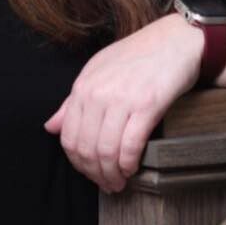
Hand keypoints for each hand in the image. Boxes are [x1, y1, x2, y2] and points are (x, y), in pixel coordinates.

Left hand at [44, 13, 202, 192]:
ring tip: (119, 182)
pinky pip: (130, 146)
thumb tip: (50, 127)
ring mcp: (122, 99)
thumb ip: (73, 102)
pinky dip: (128, 164)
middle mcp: (98, 93)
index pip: (68, 137)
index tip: (89, 172)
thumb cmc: (137, 55)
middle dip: (95, 174)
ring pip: (106, 151)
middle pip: (86, 148)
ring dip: (112, 175)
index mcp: (83, 86)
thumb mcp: (98, 71)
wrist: (175, 40)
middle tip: (106, 184)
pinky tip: (132, 168)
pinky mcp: (147, 106)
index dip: (77, 163)